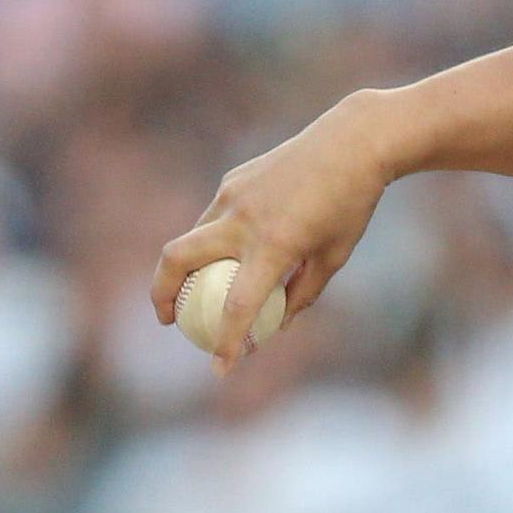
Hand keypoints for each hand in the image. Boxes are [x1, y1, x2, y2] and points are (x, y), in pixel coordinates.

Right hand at [149, 94, 403, 367]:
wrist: (350, 143)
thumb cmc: (350, 206)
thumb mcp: (333, 258)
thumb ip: (301, 295)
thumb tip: (274, 328)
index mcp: (275, 245)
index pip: (239, 305)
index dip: (226, 342)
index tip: (220, 369)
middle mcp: (244, 220)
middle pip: (178, 259)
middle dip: (162, 294)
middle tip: (168, 321)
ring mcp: (233, 196)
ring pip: (191, 238)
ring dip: (185, 268)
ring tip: (194, 291)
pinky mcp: (233, 181)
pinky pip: (213, 219)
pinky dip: (213, 241)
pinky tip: (228, 251)